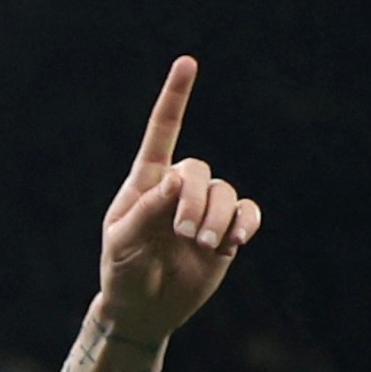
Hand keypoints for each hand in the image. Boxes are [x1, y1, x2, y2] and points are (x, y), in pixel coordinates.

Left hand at [97, 57, 261, 345]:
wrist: (143, 309)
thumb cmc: (122, 272)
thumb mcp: (122, 243)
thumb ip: (146, 210)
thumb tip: (176, 181)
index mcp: (146, 184)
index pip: (162, 135)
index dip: (175, 99)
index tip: (187, 63)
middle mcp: (178, 190)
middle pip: (199, 170)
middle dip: (194, 199)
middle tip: (184, 233)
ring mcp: (205, 209)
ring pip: (225, 192)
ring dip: (216, 216)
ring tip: (201, 244)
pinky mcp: (227, 230)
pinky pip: (248, 212)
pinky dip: (246, 222)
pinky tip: (236, 240)